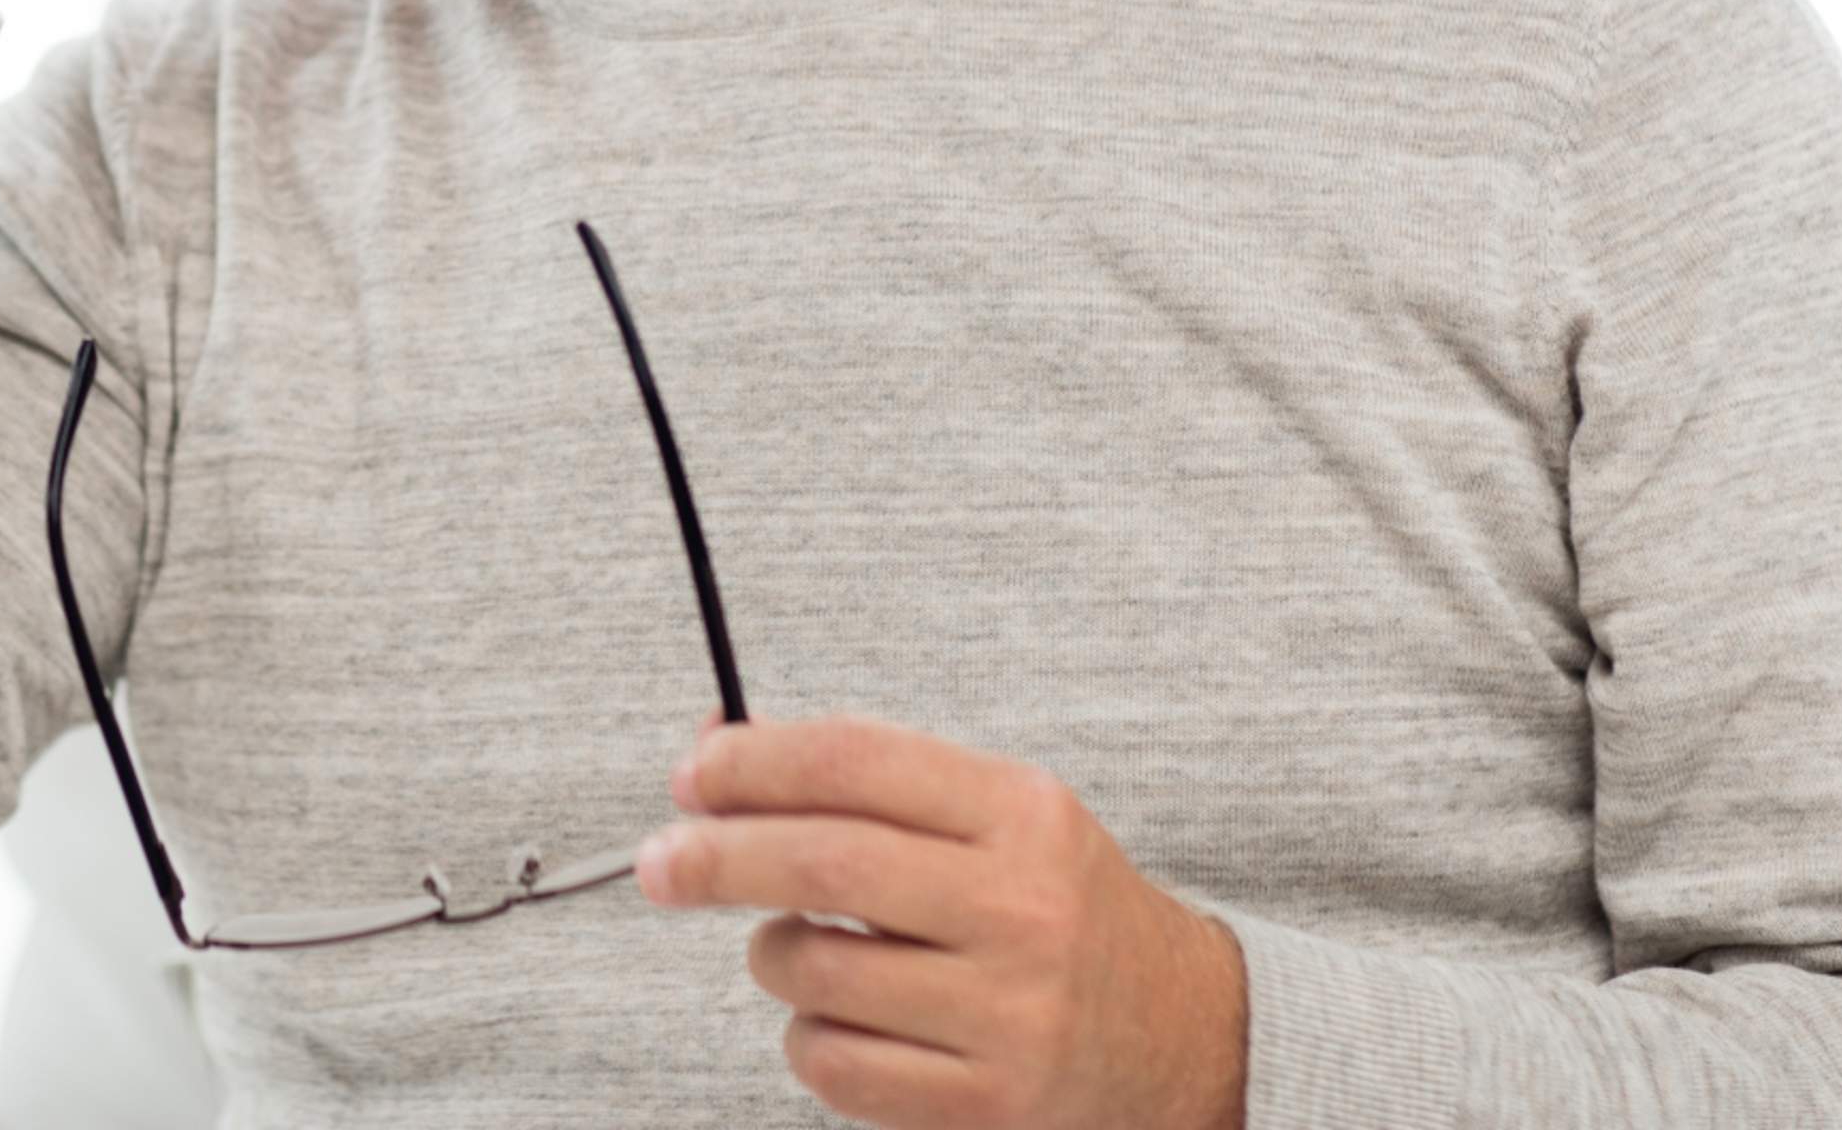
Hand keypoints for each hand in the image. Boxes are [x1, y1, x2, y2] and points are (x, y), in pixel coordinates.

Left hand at [636, 711, 1247, 1129]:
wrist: (1182, 1033)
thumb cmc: (1056, 908)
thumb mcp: (996, 816)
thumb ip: (869, 781)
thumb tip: (715, 746)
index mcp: (1022, 813)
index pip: (856, 759)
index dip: (751, 762)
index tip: (692, 775)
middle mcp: (1022, 907)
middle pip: (822, 860)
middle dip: (714, 856)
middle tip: (659, 863)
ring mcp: (1009, 1012)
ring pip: (814, 972)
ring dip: (774, 957)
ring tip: (803, 951)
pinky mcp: (988, 1102)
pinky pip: (835, 1064)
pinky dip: (810, 1039)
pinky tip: (846, 1021)